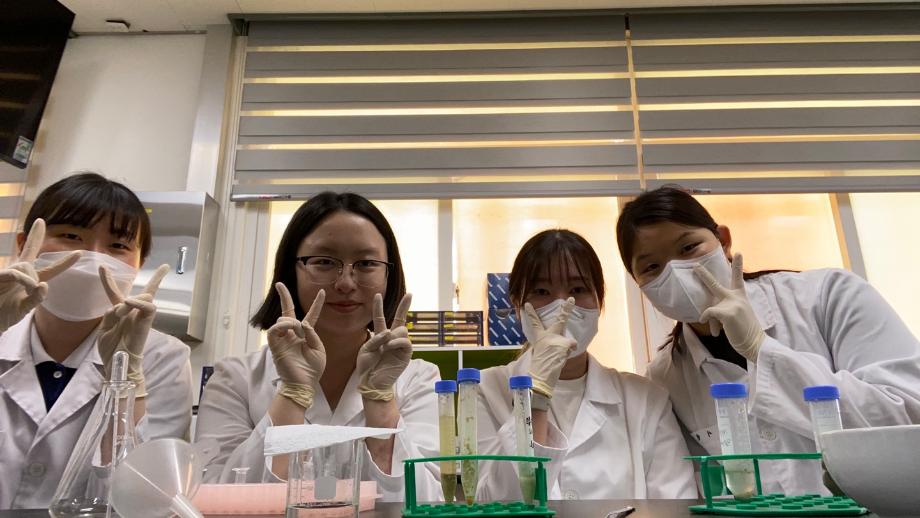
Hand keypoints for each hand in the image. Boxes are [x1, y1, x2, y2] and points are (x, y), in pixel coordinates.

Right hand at [0, 219, 80, 332]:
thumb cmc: (5, 314)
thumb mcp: (25, 308)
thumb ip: (36, 298)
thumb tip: (44, 284)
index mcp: (30, 281)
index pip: (50, 268)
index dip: (64, 262)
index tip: (79, 253)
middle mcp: (19, 273)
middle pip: (30, 251)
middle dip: (35, 236)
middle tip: (40, 221)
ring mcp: (8, 273)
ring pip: (25, 266)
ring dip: (30, 278)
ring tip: (28, 291)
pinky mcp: (0, 276)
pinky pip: (15, 273)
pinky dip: (23, 279)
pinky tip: (28, 286)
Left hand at [97, 263, 168, 396]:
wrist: (118, 364)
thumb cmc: (111, 349)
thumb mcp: (102, 329)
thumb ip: (110, 314)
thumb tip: (121, 305)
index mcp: (119, 313)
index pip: (114, 292)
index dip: (107, 279)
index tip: (101, 266)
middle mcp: (131, 312)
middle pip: (143, 291)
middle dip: (156, 279)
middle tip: (164, 267)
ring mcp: (140, 316)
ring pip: (143, 297)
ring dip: (129, 301)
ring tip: (120, 310)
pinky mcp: (147, 322)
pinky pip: (148, 307)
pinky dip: (139, 303)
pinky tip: (128, 302)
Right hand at [268, 283, 324, 408]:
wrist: (303, 384)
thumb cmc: (312, 370)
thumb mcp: (319, 349)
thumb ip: (312, 334)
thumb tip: (302, 324)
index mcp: (306, 335)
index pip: (311, 315)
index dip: (316, 304)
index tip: (322, 291)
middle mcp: (293, 334)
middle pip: (287, 312)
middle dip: (284, 297)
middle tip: (279, 284)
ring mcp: (283, 339)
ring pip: (283, 320)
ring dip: (291, 322)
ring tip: (298, 332)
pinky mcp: (275, 346)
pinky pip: (274, 330)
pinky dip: (281, 327)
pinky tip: (288, 330)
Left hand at [356, 293, 412, 400]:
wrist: (372, 383)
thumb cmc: (367, 367)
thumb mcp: (365, 350)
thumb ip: (376, 339)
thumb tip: (391, 333)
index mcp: (380, 337)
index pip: (381, 318)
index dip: (378, 307)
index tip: (378, 295)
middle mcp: (392, 339)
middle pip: (400, 319)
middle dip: (404, 306)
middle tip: (410, 294)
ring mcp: (400, 346)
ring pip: (401, 330)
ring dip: (391, 336)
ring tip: (385, 347)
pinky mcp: (406, 354)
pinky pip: (404, 341)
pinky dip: (395, 342)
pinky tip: (389, 348)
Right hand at [524, 297, 575, 397]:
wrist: (540, 376)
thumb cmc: (542, 367)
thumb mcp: (547, 354)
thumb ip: (556, 346)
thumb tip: (572, 344)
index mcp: (540, 338)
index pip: (535, 324)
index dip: (531, 314)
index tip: (527, 304)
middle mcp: (547, 336)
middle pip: (559, 320)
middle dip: (566, 309)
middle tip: (571, 299)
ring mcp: (554, 339)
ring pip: (567, 342)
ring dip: (565, 350)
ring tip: (557, 358)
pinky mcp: (563, 344)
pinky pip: (571, 346)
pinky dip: (569, 352)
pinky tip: (561, 358)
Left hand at [694, 253, 765, 361]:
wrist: (755, 343)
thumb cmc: (746, 331)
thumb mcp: (738, 314)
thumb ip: (727, 308)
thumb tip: (709, 313)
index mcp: (740, 297)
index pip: (738, 278)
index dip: (737, 265)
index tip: (738, 253)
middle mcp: (736, 297)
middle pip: (715, 284)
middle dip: (703, 275)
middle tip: (694, 265)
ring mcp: (733, 304)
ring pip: (711, 307)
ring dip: (710, 318)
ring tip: (714, 328)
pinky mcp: (728, 313)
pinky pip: (710, 313)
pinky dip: (708, 320)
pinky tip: (714, 331)